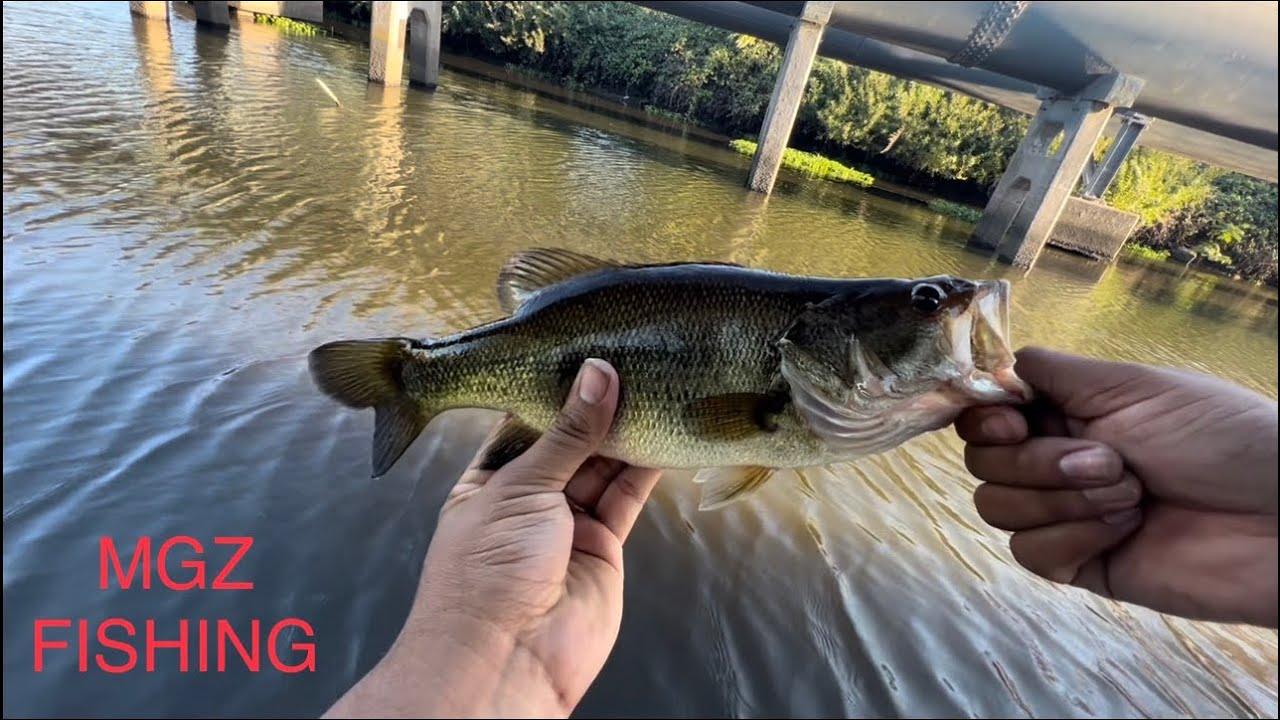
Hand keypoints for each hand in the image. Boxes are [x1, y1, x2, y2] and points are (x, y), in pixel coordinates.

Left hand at [325, 359, 662, 717]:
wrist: (507, 658)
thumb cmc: (486, 572)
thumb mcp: (520, 486)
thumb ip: (567, 432)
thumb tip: (598, 374)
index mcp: (488, 482)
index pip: (524, 423)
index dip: (553, 391)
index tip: (583, 353)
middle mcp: (527, 501)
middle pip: (568, 442)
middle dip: (595, 408)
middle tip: (628, 363)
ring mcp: (566, 525)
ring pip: (602, 466)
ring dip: (624, 431)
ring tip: (651, 385)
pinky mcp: (603, 546)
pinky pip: (626, 496)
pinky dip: (644, 466)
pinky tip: (660, 431)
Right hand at [955, 346, 1276, 627]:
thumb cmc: (1222, 438)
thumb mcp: (1134, 385)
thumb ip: (1053, 372)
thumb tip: (993, 367)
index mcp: (1069, 413)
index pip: (987, 416)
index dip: (986, 420)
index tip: (1015, 422)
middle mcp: (1058, 461)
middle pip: (983, 463)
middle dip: (1039, 461)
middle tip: (1111, 461)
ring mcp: (1066, 516)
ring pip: (997, 508)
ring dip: (1060, 499)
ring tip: (1131, 496)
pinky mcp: (1080, 565)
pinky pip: (1030, 553)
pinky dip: (1071, 537)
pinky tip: (1125, 530)